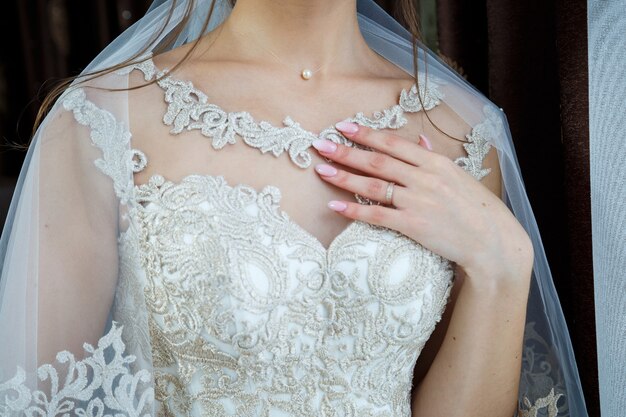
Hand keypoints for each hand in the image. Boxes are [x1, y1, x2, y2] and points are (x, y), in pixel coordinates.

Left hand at [311, 121, 532, 281]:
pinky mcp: (413, 225)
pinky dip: (354, 209)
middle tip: (321, 144)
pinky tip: (335, 204)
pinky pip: (377, 215)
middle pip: (378, 161)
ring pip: (374, 185)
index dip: (367, 134)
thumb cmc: (475, 207)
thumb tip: (419, 139)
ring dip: (345, 176)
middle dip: (346, 151)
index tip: (344, 126)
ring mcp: (418, 202)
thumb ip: (433, 157)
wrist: (490, 240)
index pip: (394, 144)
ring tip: (322, 170)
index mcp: (435, 163)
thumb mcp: (457, 175)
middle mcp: (424, 178)